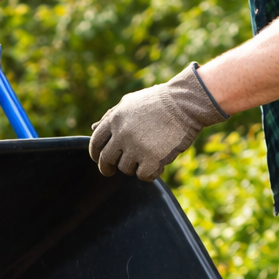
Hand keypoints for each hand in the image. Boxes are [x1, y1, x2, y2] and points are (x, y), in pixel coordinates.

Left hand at [89, 64, 227, 181]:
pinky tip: (157, 164)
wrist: (185, 103)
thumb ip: (111, 116)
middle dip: (107, 168)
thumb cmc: (159, 102)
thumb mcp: (130, 103)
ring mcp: (136, 147)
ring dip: (135, 166)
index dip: (95, 153)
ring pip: (125, 169)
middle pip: (106, 160)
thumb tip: (94, 129)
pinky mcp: (152, 159)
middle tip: (111, 171)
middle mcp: (122, 134)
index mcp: (114, 119)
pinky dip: (150, 173)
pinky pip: (143, 176)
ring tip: (147, 154)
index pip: (95, 142)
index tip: (99, 158)